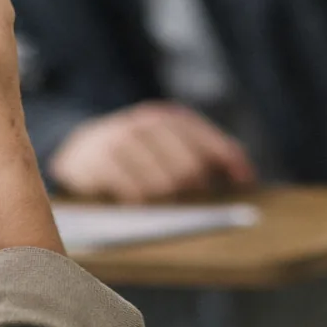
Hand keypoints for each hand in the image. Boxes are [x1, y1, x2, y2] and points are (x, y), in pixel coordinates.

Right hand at [49, 102, 256, 203]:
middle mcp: (146, 123)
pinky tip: (138, 204)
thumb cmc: (137, 156)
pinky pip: (133, 193)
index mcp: (169, 118)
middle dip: (196, 191)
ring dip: (168, 203)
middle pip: (189, 168)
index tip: (246, 185)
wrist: (79, 150)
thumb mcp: (168, 145)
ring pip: (163, 185)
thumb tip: (246, 177)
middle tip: (196, 207)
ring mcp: (121, 140)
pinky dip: (141, 204)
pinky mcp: (98, 161)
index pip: (210, 142)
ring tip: (165, 208)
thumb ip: (205, 155)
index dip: (232, 163)